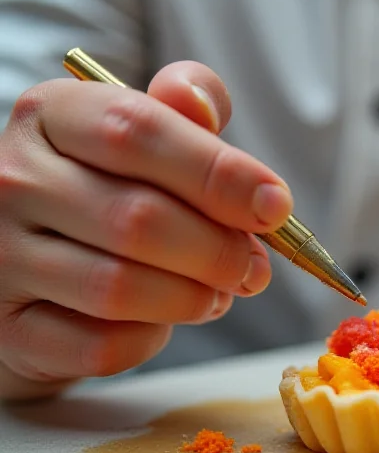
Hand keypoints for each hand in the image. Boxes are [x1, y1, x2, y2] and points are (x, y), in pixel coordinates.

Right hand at [0, 62, 292, 398]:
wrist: (34, 256)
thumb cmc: (108, 186)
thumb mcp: (143, 132)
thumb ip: (182, 111)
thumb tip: (202, 106)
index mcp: (52, 115)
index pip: (139, 131)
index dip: (220, 174)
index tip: (276, 206)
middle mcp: (13, 180)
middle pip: (138, 218)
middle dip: (219, 251)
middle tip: (255, 268)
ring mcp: (1, 256)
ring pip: (119, 288)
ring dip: (192, 298)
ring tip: (218, 292)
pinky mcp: (9, 326)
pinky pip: (100, 346)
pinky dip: (151, 339)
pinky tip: (164, 319)